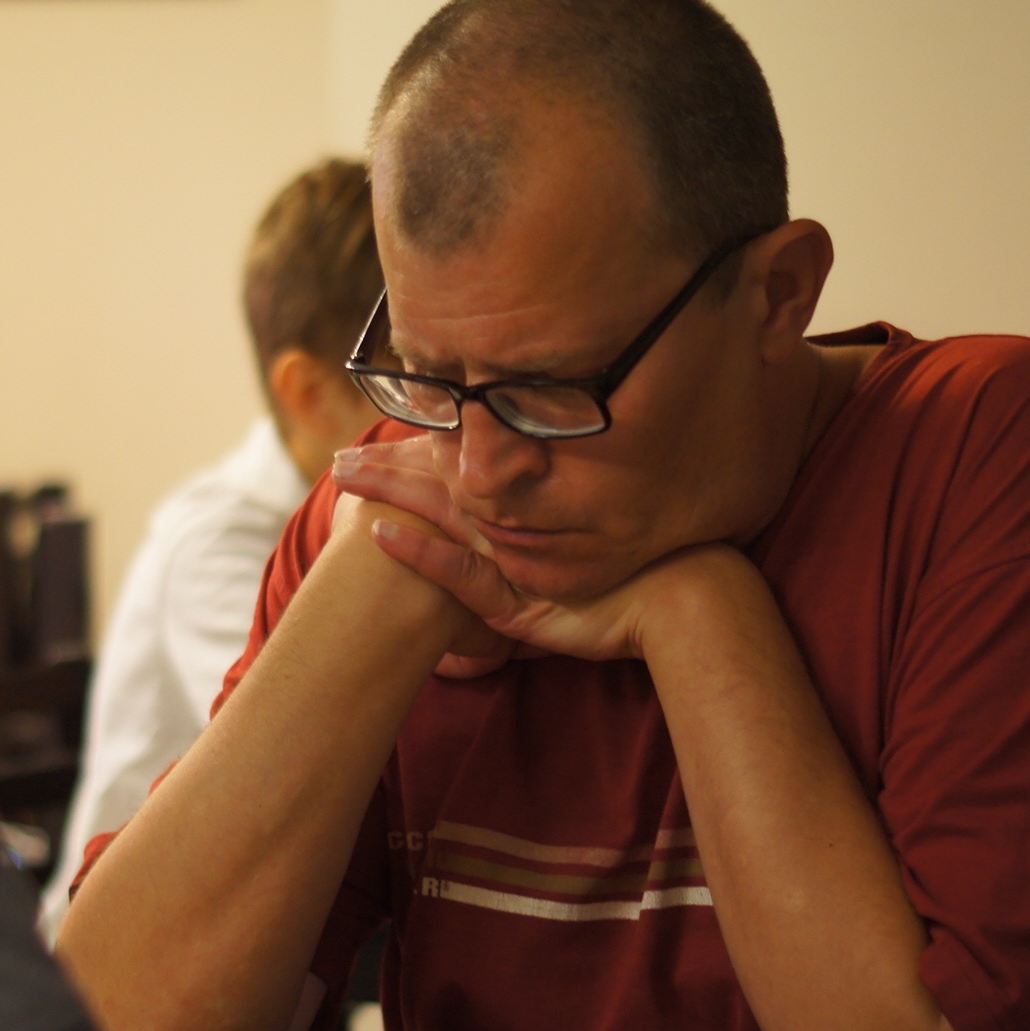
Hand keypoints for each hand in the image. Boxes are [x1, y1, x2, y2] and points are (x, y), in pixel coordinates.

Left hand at [330, 437, 707, 665]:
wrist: (688, 599)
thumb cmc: (647, 574)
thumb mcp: (597, 544)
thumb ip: (560, 528)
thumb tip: (524, 511)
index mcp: (536, 502)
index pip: (467, 467)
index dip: (423, 448)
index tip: (385, 432)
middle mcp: (522, 521)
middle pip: (443, 482)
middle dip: (390, 466)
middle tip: (341, 453)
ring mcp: (516, 557)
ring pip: (443, 515)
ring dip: (391, 496)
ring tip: (343, 480)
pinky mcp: (517, 597)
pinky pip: (460, 573)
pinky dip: (421, 555)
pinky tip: (382, 536)